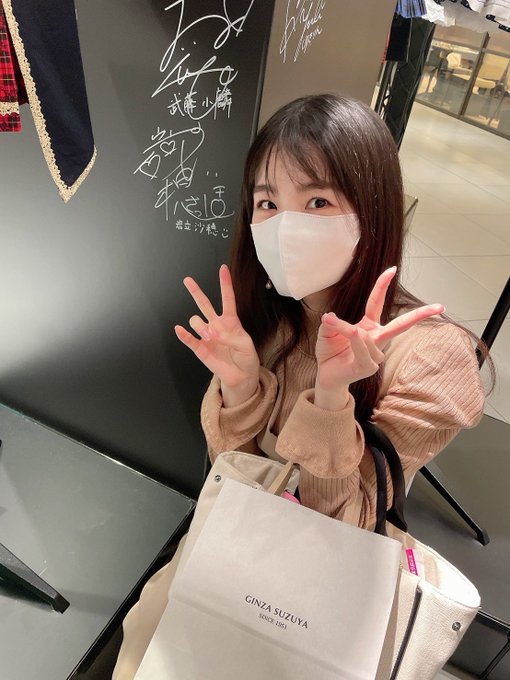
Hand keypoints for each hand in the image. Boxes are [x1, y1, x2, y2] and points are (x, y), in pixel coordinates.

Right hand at [175, 265, 259, 405]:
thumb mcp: (246, 345)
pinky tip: (179, 329)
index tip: (223, 269)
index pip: (227, 299)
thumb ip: (232, 336)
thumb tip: (215, 333)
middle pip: (204, 304)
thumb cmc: (246, 358)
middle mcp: (216, 325)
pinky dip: (184, 334)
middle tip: (187, 280)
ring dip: (202, 326)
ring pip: (196, 321)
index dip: (225, 284)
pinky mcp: (200, 348)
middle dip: (196, 291)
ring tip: (212, 337)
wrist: (241, 376)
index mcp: (231, 321)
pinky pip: (189, 339)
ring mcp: (207, 336)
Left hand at [314, 267, 444, 408]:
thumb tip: (330, 317)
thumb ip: (330, 323)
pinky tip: (353, 338)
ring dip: (349, 330)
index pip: (377, 303)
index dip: (383, 286)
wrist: (326, 376)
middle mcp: (376, 339)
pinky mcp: (369, 368)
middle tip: (440, 306)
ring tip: (333, 326)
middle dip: (421, 315)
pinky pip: (365, 351)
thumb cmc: (330, 352)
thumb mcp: (326, 332)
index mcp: (369, 326)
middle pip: (401, 324)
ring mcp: (375, 354)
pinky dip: (357, 342)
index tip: (392, 269)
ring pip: (368, 336)